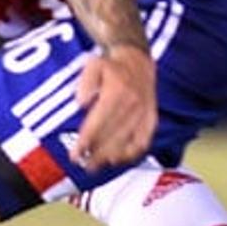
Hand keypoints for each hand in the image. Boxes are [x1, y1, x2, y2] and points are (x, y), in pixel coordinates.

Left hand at [71, 45, 156, 169]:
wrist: (138, 59)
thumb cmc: (112, 65)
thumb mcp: (94, 65)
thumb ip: (85, 83)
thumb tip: (81, 102)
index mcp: (117, 92)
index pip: (98, 123)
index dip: (86, 141)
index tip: (75, 154)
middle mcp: (132, 104)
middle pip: (112, 136)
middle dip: (96, 154)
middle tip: (84, 165)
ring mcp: (144, 112)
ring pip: (127, 141)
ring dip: (110, 156)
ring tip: (97, 166)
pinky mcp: (151, 118)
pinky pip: (143, 140)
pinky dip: (132, 153)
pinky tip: (119, 159)